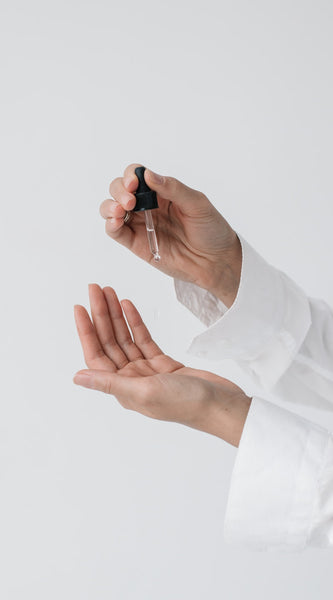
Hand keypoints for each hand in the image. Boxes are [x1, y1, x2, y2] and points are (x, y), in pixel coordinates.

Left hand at [73, 284, 250, 445]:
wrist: (220, 405)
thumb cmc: (184, 404)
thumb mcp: (143, 392)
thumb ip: (110, 383)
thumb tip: (77, 378)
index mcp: (122, 389)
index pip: (96, 355)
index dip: (86, 331)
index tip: (80, 307)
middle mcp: (131, 380)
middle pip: (109, 342)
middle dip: (101, 315)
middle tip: (94, 289)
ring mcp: (147, 371)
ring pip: (125, 338)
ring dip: (116, 315)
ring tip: (110, 292)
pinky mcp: (164, 364)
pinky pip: (144, 339)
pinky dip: (136, 322)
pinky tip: (128, 306)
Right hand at [100, 164, 241, 307]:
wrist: (215, 261)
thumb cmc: (211, 230)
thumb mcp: (197, 203)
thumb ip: (172, 188)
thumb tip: (148, 174)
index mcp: (162, 191)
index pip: (137, 175)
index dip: (131, 175)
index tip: (134, 183)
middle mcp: (147, 205)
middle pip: (120, 189)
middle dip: (119, 190)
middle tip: (131, 200)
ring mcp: (140, 224)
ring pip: (111, 208)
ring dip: (109, 206)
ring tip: (121, 211)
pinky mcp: (136, 243)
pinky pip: (115, 232)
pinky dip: (110, 224)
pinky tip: (116, 221)